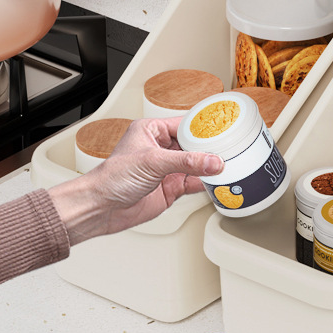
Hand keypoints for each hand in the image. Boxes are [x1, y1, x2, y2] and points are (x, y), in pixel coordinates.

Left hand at [48, 116, 223, 244]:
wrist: (102, 208)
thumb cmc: (112, 178)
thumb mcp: (152, 162)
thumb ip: (185, 162)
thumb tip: (211, 161)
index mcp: (151, 130)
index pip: (184, 124)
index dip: (204, 126)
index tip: (223, 128)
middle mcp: (160, 148)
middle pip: (194, 144)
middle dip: (210, 147)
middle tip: (230, 148)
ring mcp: (167, 169)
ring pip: (196, 164)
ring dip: (210, 166)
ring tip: (228, 164)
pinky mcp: (171, 188)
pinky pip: (195, 182)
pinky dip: (207, 182)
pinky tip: (217, 180)